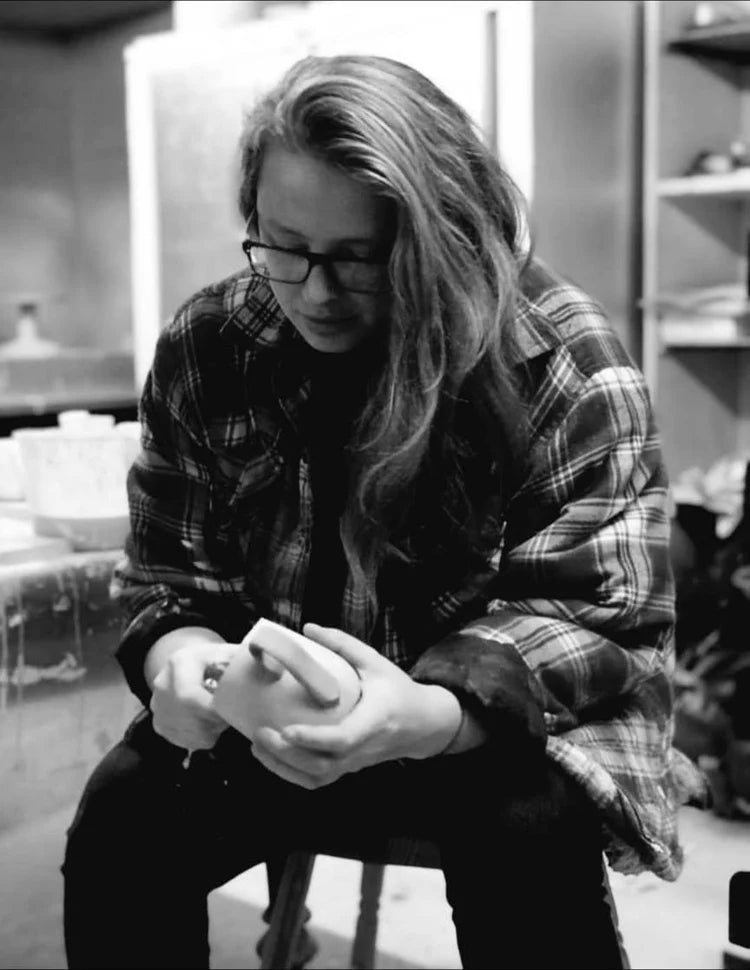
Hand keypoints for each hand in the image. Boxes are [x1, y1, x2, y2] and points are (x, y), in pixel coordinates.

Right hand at [150, 637, 240, 750]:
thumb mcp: (230, 653)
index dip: (213, 711)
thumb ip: (250, 662)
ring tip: (220, 715)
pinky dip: (205, 737)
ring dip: (213, 731)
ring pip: (191, 734)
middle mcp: (162, 685)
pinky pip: (187, 742)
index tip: (231, 711)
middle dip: (216, 722)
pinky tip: (210, 722)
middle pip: (190, 719)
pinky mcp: (160, 725)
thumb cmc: (216, 660)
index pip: (189, 696)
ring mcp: (157, 707)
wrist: (188, 665)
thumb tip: (274, 671)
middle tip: (230, 716)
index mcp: (179, 662)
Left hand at [250, 623, 461, 789]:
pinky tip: (269, 756)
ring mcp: (355, 763)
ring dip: (283, 767)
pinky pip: (317, 781)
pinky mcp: (348, 769)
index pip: (344, 739)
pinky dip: (290, 774)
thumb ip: (343, 645)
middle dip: (287, 755)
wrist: (422, 725)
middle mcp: (364, 748)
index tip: (287, 729)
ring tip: (257, 745)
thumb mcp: (376, 662)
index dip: (314, 738)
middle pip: (323, 766)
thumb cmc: (398, 690)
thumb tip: (308, 628)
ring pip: (317, 778)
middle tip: (260, 733)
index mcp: (375, 720)